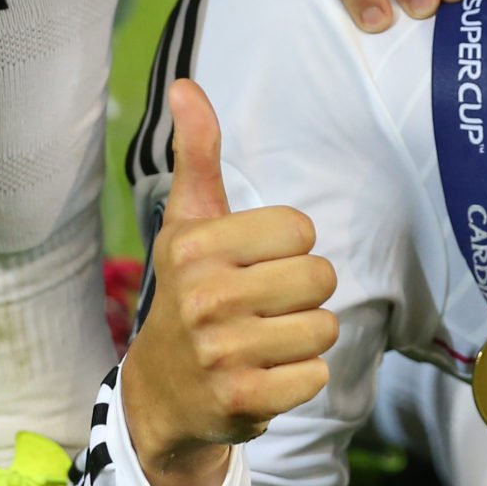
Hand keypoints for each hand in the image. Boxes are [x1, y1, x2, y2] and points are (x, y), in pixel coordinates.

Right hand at [125, 81, 337, 485]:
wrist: (161, 391)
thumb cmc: (188, 291)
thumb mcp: (188, 222)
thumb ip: (196, 153)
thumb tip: (184, 84)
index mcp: (196, 246)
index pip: (301, 229)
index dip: (289, 246)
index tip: (255, 263)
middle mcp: (205, 298)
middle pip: (321, 278)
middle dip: (305, 293)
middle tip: (266, 305)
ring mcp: (221, 353)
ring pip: (325, 328)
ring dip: (305, 336)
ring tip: (265, 340)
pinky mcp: (241, 401)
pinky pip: (316, 376)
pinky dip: (301, 378)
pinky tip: (266, 374)